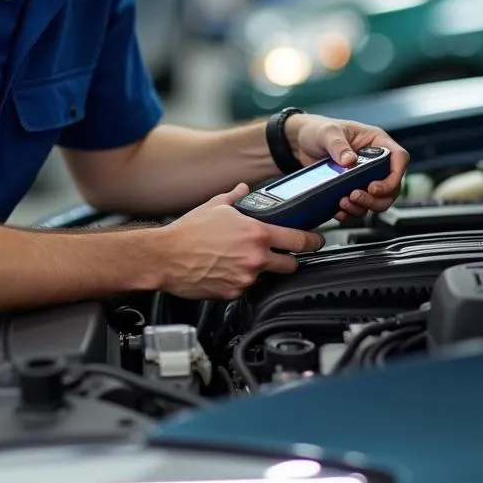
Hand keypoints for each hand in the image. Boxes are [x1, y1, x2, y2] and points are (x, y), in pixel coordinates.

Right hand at [154, 184, 324, 299]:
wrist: (165, 256)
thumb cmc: (187, 231)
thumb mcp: (214, 206)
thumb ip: (235, 198)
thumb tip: (243, 189)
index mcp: (256, 233)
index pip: (299, 240)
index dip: (313, 241)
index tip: (317, 240)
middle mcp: (255, 257)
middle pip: (291, 265)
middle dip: (288, 260)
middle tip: (280, 254)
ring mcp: (246, 278)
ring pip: (266, 276)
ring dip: (259, 269)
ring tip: (238, 260)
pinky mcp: (234, 293)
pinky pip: (245, 287)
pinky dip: (240, 280)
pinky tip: (225, 270)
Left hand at [287, 114, 409, 221]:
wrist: (299, 141)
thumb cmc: (317, 129)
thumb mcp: (327, 132)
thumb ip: (338, 145)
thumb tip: (349, 160)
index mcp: (376, 142)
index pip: (399, 159)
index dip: (394, 176)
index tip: (374, 187)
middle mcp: (374, 161)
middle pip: (392, 186)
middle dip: (376, 198)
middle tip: (356, 196)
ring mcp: (364, 177)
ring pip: (378, 200)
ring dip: (364, 206)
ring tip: (344, 202)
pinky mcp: (352, 188)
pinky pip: (360, 206)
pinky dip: (351, 212)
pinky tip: (339, 209)